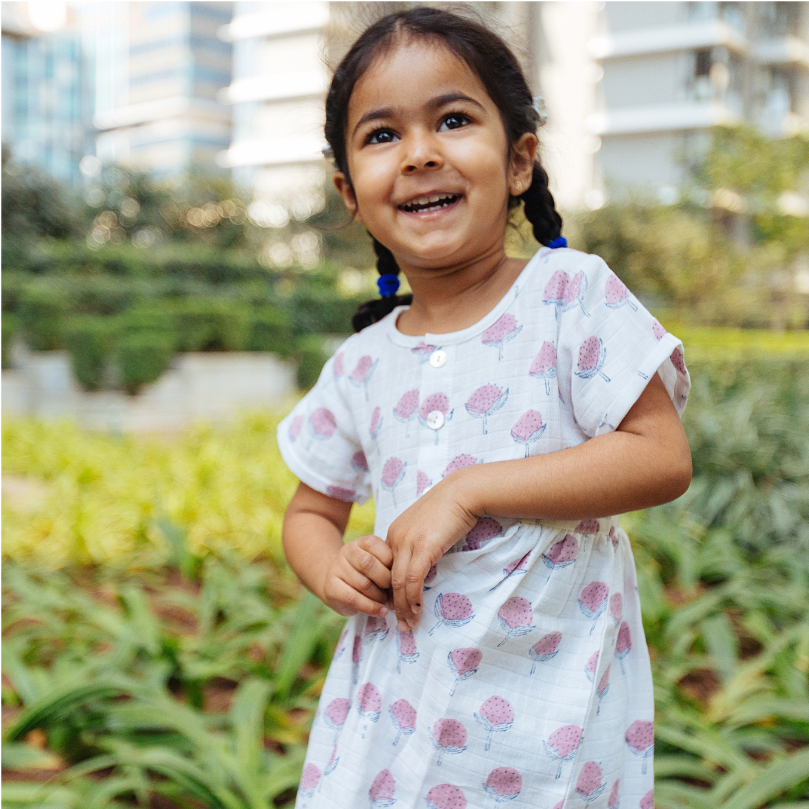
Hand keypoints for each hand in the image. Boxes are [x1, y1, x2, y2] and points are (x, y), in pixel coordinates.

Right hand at [321, 534, 393, 617]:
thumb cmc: (366, 574)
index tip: (398, 575)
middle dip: (385, 581)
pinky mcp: (331, 586)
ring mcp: (337, 568)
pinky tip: (381, 611)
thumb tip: (408, 580)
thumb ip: (390, 566)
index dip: (391, 563)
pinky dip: (370, 608)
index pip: (379, 547)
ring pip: (363, 583)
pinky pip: (353, 598)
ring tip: (386, 602)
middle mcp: (348, 551)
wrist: (337, 582)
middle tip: (393, 592)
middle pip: (369, 564)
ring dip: (379, 597)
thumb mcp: (379, 564)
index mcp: (362, 542)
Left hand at [386, 475, 478, 631]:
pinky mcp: (423, 548)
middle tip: (400, 624)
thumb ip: (421, 544)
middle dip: (394, 605)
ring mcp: (408, 542)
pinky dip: (413, 597)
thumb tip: (425, 563)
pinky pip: (413, 579)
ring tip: (410, 623)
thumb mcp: (428, 527)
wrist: (463, 492)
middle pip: (388, 579)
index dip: (391, 591)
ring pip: (398, 583)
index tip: (398, 608)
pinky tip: (418, 609)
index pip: (387, 569)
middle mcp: (396, 538)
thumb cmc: (451, 508)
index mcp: (395, 533)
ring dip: (404, 607)